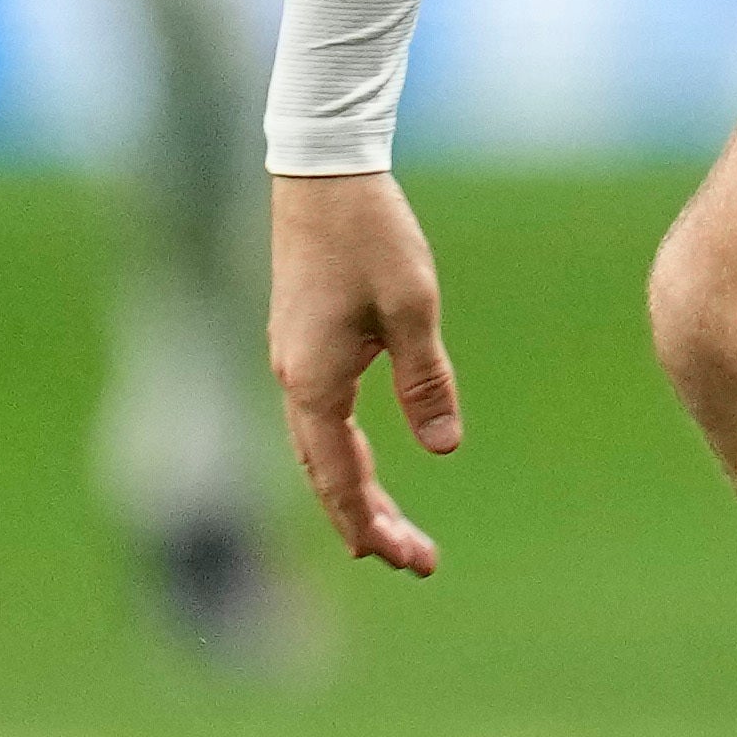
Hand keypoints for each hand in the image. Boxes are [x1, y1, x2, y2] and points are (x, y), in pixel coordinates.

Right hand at [269, 167, 463, 573]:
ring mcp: (294, 362)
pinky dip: (343, 454)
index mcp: (316, 382)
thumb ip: (426, 382)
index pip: (339, 476)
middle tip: (415, 561)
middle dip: (368, 520)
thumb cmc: (371, 237)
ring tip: (393, 531)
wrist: (323, 175)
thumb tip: (443, 448)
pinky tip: (366, 464)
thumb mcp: (413, 309)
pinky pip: (320, 419)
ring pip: (321, 449)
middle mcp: (295, 380)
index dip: (370, 523)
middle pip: (327, 473)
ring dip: (356, 491)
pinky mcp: (302, 343)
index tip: (404, 561)